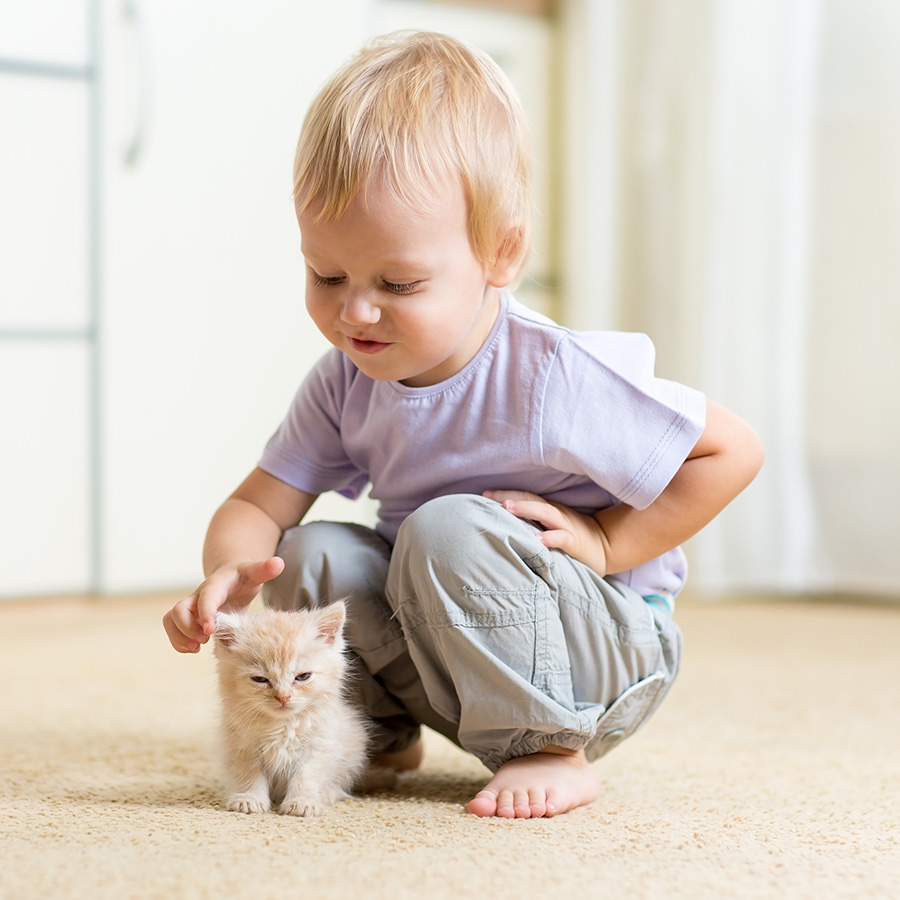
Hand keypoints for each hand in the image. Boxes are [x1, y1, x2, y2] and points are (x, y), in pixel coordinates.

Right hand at [161, 557, 284, 652]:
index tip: (210, 630)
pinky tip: (195, 648)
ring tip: (197, 647)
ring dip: (179, 637)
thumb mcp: (255, 572)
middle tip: (205, 639)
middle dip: (187, 628)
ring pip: (170, 619)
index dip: (205, 613)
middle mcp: (199, 595)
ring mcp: (191, 606)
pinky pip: (172, 628)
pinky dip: (179, 641)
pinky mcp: (187, 617)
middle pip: (179, 610)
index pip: (206, 597)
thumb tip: (279, 563)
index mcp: (216, 584)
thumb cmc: (243, 577)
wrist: (231, 577)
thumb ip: (265, 569)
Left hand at [484, 490, 608, 575]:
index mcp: (547, 509)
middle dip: (509, 496)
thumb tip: (503, 525)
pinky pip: (561, 537)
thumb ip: (531, 523)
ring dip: (525, 509)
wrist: (605, 546)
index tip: (483, 494)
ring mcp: (565, 526)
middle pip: (530, 499)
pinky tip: (536, 540)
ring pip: (544, 513)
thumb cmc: (572, 536)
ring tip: (507, 508)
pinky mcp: (574, 542)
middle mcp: (555, 514)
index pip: (523, 496)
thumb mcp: (549, 526)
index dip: (504, 494)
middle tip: (488, 497)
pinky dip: (549, 537)